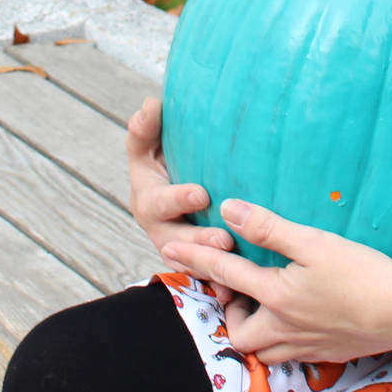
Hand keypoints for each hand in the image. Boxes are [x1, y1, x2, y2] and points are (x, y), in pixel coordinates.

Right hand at [127, 97, 237, 290]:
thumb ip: (148, 128)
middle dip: (198, 242)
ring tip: (237, 258)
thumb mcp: (152, 146)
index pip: (158, 201)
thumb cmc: (167, 163)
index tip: (202, 194)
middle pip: (174, 242)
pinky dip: (223, 284)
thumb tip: (151, 105)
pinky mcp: (197, 264)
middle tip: (223, 239)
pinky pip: (208, 279)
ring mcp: (178, 249)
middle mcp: (161, 228)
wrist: (183, 195)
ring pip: (191, 265)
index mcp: (149, 198)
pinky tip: (243, 286)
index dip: (177, 200)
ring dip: (212, 264)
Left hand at [161, 199, 391, 364]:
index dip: (195, 259)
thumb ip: (268, 227)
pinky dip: (283, 341)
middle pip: (238, 331)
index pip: (224, 274)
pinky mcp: (327, 353)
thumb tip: (229, 209)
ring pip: (264, 349)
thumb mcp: (314, 242)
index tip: (169, 249)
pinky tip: (300, 321)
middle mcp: (284, 328)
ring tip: (266, 307)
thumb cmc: (362, 273)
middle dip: (230, 313)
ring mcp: (306, 345)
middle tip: (239, 290)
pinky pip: (291, 355)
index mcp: (277, 296)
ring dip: (255, 329)